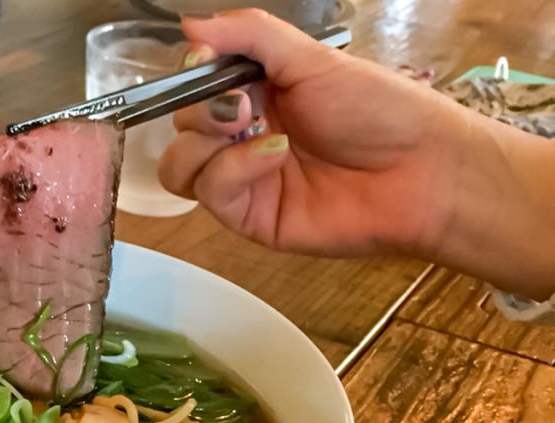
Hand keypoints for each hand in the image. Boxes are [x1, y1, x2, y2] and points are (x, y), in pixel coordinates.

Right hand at [160, 9, 468, 259]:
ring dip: (207, 142)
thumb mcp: (310, 58)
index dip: (192, 77)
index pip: (193, 88)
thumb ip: (248, 35)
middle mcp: (243, 138)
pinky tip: (274, 155)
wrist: (422, 170)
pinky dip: (235, 169)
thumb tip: (188, 24)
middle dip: (201, 111)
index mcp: (256, 95)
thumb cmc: (379, 109)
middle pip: (179, 128)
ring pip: (179, 166)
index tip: (208, 62)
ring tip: (252, 128)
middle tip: (245, 105)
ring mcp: (244, 181)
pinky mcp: (250, 218)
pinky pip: (211, 193)